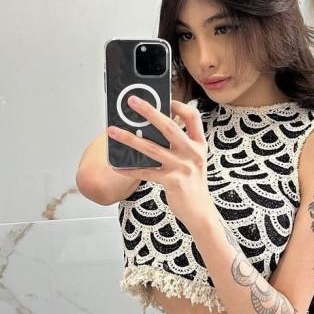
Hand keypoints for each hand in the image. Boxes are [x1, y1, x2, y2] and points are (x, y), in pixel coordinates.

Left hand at [107, 95, 214, 230]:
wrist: (200, 212)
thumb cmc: (193, 185)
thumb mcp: (194, 161)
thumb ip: (180, 145)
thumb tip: (153, 130)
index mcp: (199, 145)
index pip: (193, 117)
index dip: (179, 106)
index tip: (165, 101)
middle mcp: (192, 153)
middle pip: (169, 126)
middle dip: (148, 111)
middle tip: (132, 101)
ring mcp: (182, 167)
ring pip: (151, 148)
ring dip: (129, 138)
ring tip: (113, 131)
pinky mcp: (172, 181)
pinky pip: (145, 172)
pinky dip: (129, 169)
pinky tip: (116, 166)